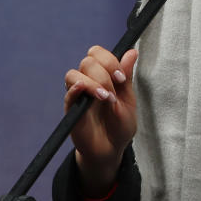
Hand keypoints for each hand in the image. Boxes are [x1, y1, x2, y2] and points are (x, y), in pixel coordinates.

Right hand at [63, 46, 138, 196]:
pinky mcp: (71, 110)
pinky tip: (84, 91)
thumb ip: (127, 76)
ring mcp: (78, 95)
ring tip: (105, 98)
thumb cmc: (121, 124)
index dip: (109, 60)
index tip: (121, 77)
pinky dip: (75, 90)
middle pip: (87, 61)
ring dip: (92, 82)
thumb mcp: (128, 99)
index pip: (97, 53)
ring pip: (73, 74)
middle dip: (104, 74)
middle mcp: (88, 81)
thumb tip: (132, 51)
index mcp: (103, 75)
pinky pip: (68, 95)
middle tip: (114, 93)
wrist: (112, 149)